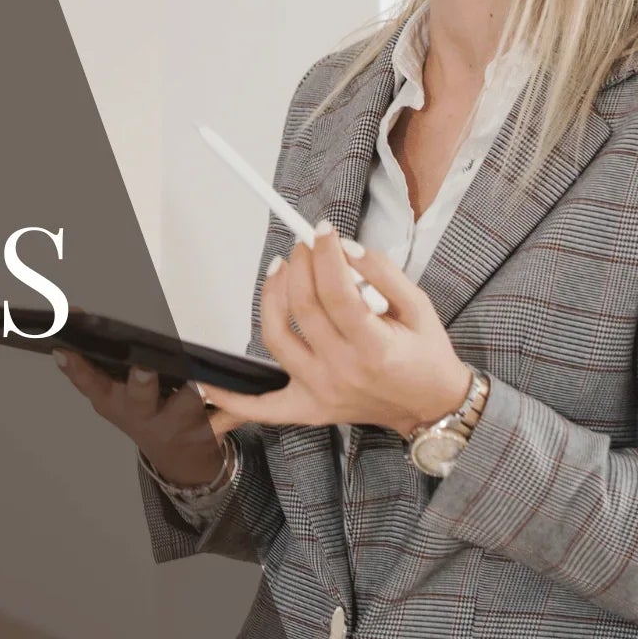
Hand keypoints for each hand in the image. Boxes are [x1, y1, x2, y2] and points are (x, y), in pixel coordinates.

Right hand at [56, 352, 246, 486]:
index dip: (76, 367)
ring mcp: (174, 423)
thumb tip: (71, 312)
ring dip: (192, 391)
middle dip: (140, 381)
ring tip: (198, 378)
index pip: (89, 383)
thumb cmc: (144, 412)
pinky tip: (241, 388)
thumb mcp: (112, 393)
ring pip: (185, 403)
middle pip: (139, 396)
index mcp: (113, 401)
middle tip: (142, 367)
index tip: (64, 349)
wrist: (178, 457)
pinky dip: (233, 407)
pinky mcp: (206, 429)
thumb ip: (92, 362)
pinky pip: (223, 414)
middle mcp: (141, 414)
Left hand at [203, 227, 471, 435]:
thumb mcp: (420, 306)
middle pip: (303, 307)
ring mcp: (321, 392)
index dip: (325, 255)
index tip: (322, 231)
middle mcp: (343, 372)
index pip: (337, 292)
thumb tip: (346, 248)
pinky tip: (205, 383)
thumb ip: (384, 273)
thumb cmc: (426, 357)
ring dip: (271, 296)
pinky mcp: (308, 407)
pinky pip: (261, 407)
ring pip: (276, 336)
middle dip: (301, 265)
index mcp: (375, 348)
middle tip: (304, 245)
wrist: (432, 406)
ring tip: (280, 270)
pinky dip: (230, 399)